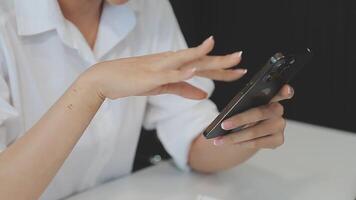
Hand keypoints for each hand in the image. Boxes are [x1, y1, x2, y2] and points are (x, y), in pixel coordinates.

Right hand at [81, 36, 245, 99]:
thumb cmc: (134, 80)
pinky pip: (170, 74)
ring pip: (190, 61)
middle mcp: (171, 62)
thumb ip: (184, 89)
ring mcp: (162, 67)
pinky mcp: (151, 76)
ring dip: (209, 58)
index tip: (239, 70)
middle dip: (223, 61)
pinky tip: (196, 70)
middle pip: (201, 61)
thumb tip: (204, 94)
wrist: (107, 78)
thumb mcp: (163, 86)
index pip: (203, 66)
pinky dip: (184, 71)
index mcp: (175, 65)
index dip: (222, 68)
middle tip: (242, 59)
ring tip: (228, 58)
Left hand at [213, 85, 293, 148]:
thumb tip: (226, 116)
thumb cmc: (244, 113)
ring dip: (235, 137)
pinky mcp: (278, 140)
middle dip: (239, 120)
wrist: (247, 131)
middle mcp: (278, 110)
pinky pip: (257, 143)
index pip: (281, 92)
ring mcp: (280, 126)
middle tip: (223, 125)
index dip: (285, 91)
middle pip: (259, 113)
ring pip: (255, 132)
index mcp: (271, 97)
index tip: (285, 89)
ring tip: (220, 140)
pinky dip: (242, 143)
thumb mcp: (242, 106)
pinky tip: (232, 143)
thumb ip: (241, 105)